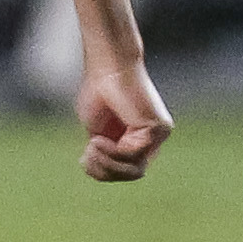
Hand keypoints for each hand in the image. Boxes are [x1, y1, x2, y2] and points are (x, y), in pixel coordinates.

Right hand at [77, 55, 172, 181]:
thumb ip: (105, 152)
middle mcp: (152, 139)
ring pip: (135, 171)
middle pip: (132, 175)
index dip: (102, 172)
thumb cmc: (100, 91)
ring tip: (93, 144)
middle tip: (87, 153)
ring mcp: (158, 134)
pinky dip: (113, 153)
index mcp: (137, 140)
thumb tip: (104, 172)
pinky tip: (99, 140)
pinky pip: (135, 156)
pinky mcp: (158, 128)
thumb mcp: (98, 130)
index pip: (126, 172)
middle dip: (105, 171)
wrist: (108, 66)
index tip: (84, 157)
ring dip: (107, 162)